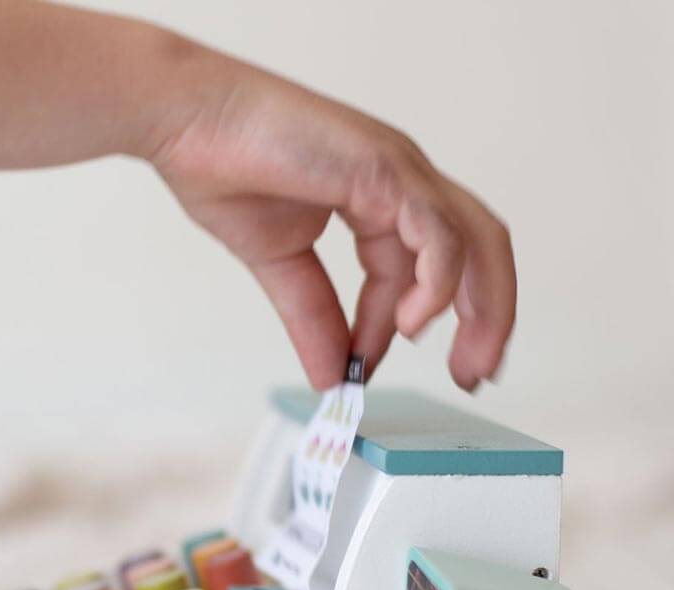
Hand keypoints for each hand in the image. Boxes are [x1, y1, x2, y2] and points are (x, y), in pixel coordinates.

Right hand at [147, 48, 515, 390]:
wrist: (192, 124)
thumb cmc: (227, 170)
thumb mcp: (282, 267)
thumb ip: (313, 319)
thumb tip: (330, 377)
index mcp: (382, 198)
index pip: (421, 270)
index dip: (407, 325)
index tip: (371, 370)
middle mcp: (403, 182)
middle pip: (479, 252)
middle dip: (486, 319)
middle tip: (471, 376)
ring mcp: (400, 171)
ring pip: (477, 242)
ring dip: (483, 309)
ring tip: (461, 364)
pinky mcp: (387, 169)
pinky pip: (439, 233)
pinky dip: (436, 284)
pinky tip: (409, 325)